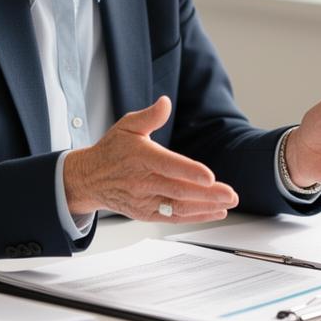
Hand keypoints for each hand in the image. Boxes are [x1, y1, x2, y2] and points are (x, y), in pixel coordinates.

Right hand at [63, 96, 238, 221]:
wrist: (89, 179)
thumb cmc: (112, 150)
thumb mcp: (127, 126)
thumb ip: (150, 116)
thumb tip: (165, 103)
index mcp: (141, 157)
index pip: (168, 165)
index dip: (189, 171)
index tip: (210, 176)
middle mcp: (142, 181)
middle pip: (178, 190)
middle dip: (207, 194)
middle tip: (230, 195)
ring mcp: (144, 200)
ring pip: (178, 207)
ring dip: (205, 208)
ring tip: (227, 204)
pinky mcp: (146, 213)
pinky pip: (173, 217)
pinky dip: (195, 217)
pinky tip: (214, 212)